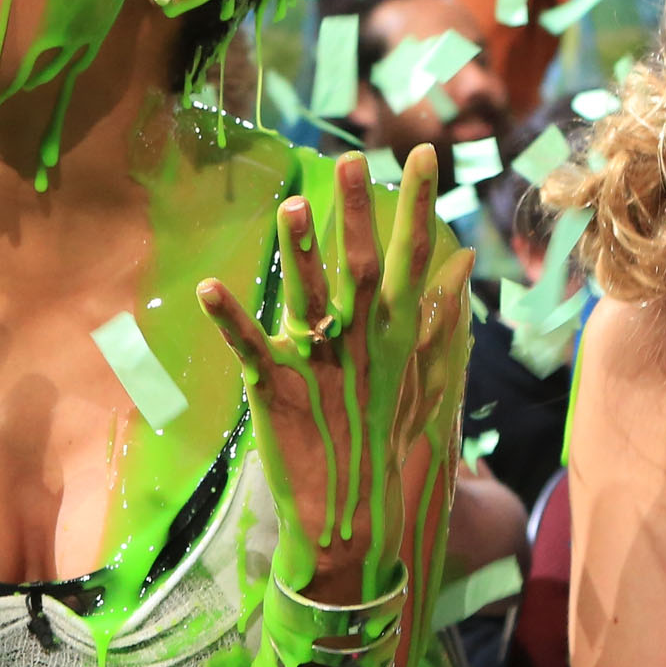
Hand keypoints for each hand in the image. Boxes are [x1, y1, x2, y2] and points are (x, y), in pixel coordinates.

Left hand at [197, 145, 473, 599]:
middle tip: (347, 161)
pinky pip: (248, 345)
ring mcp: (317, 363)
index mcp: (392, 334)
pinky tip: (207, 287)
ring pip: (309, 298)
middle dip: (355, 214)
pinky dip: (228, 317)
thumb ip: (431, 315)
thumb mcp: (413, 375)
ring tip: (290, 207)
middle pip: (358, 267)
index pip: (410, 257)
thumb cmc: (378, 437)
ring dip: (300, 254)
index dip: (416, 204)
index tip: (422, 154)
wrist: (348, 512)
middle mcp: (359, 342)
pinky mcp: (273, 388)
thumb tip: (458, 268)